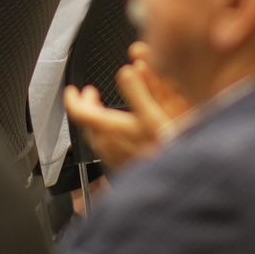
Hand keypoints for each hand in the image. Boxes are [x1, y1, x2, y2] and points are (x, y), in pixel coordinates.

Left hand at [63, 46, 190, 171]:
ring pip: (100, 141)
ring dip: (99, 125)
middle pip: (90, 127)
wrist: (181, 182)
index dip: (74, 100)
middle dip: (88, 108)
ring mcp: (118, 161)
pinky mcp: (127, 171)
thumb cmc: (170, 150)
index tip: (72, 90)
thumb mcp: (155, 115)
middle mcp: (112, 148)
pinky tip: (122, 138)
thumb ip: (139, 92)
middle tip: (92, 97)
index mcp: (115, 130)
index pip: (82, 114)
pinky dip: (111, 140)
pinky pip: (110, 153)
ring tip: (105, 115)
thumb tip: (126, 71)